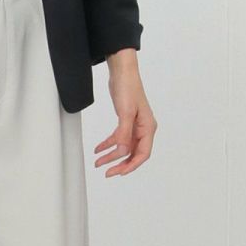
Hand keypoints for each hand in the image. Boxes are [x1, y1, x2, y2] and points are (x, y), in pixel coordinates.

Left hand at [93, 51, 155, 176]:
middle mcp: (143, 129)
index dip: (131, 165)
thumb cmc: (128, 88)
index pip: (142, 153)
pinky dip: (108, 144)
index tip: (118, 172)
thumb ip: (123, 133)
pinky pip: (118, 137)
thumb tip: (122, 152)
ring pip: (124, 147)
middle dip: (119, 163)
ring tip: (98, 162)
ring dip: (111, 155)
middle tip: (106, 172)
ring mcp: (134, 126)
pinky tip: (98, 149)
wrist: (122, 72)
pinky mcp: (126, 121)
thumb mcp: (125, 112)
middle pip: (133, 153)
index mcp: (148, 128)